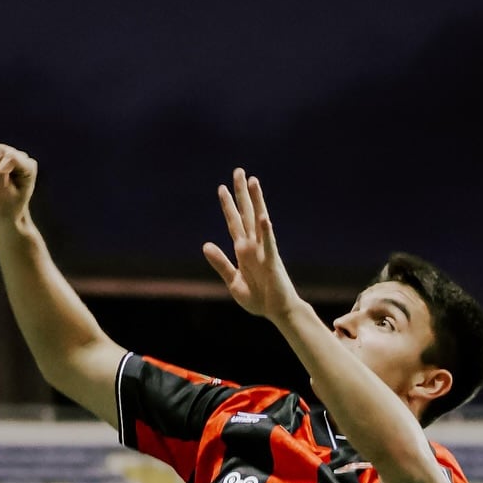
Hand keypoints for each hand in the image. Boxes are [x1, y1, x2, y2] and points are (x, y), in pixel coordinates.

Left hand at [203, 168, 302, 322]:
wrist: (277, 311)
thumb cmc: (258, 298)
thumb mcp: (233, 282)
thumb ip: (220, 263)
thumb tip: (206, 245)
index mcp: (243, 251)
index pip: (234, 222)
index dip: (228, 205)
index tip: (222, 188)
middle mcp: (253, 246)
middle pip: (246, 214)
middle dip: (242, 193)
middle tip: (239, 172)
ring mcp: (264, 251)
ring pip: (259, 221)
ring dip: (256, 202)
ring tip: (253, 182)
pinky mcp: (272, 262)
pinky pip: (269, 244)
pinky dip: (266, 231)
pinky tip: (264, 217)